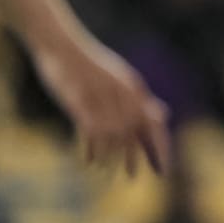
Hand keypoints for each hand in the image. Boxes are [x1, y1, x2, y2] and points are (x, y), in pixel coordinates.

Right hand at [31, 33, 169, 174]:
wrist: (60, 46)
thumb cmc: (89, 63)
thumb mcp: (120, 79)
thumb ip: (140, 99)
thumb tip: (161, 114)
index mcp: (134, 89)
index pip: (154, 125)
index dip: (159, 148)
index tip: (162, 169)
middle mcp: (122, 95)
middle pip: (134, 135)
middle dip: (135, 158)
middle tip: (133, 176)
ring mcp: (101, 100)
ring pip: (112, 138)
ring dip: (111, 158)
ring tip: (108, 172)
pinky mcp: (80, 104)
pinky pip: (90, 134)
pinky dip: (91, 150)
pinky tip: (90, 162)